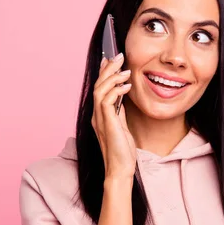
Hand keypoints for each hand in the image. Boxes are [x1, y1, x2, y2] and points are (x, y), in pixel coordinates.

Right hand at [91, 53, 135, 184]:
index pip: (99, 88)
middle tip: (118, 55)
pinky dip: (116, 90)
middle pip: (98, 85)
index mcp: (100, 115)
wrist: (120, 169)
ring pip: (100, 90)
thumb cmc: (122, 151)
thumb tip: (121, 96)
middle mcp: (96, 115)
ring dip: (112, 77)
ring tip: (125, 68)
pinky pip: (106, 101)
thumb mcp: (122, 126)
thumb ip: (119, 111)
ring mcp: (100, 119)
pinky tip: (126, 86)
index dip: (103, 72)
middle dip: (108, 68)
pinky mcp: (107, 123)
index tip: (110, 58)